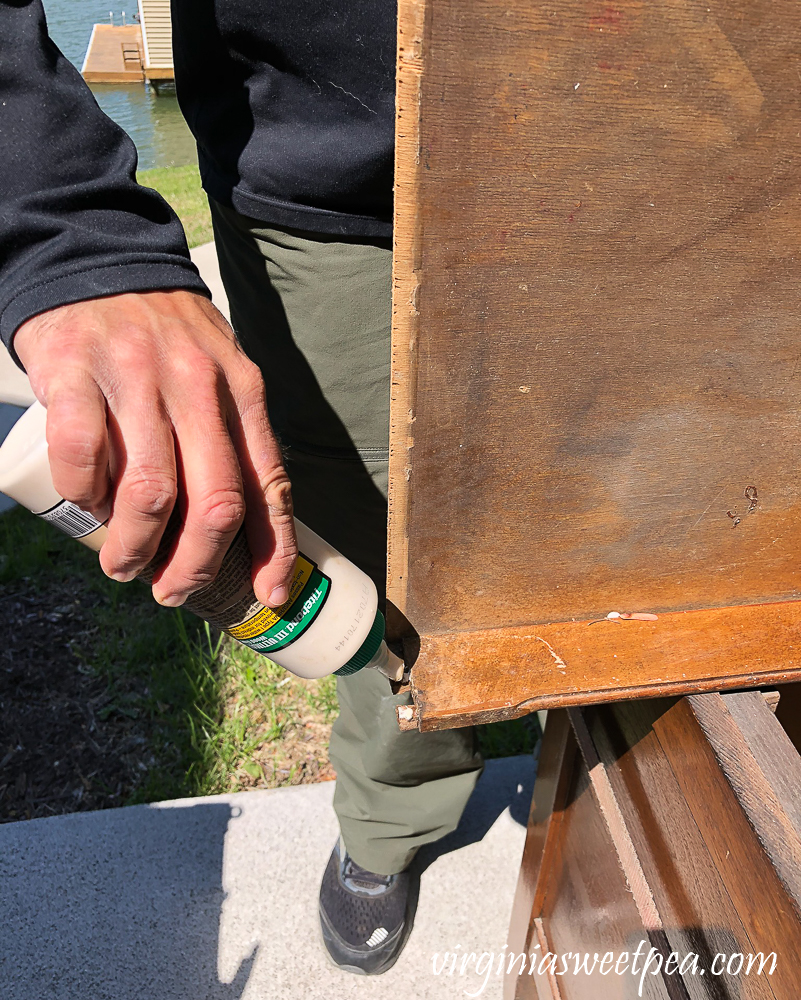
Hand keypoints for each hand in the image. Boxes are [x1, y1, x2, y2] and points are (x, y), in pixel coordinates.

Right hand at [14, 289, 296, 607]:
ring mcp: (137, 376)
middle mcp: (199, 384)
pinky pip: (82, 459)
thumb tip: (246, 527)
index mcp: (243, 391)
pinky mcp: (76, 372)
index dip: (272, 549)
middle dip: (195, 565)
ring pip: (149, 493)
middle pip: (215, 502)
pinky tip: (88, 504)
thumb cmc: (166, 339)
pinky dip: (85, 498)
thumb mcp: (221, 376)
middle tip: (172, 590)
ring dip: (135, 547)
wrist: (100, 265)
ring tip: (125, 564)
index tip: (267, 595)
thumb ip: (236, 437)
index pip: (268, 483)